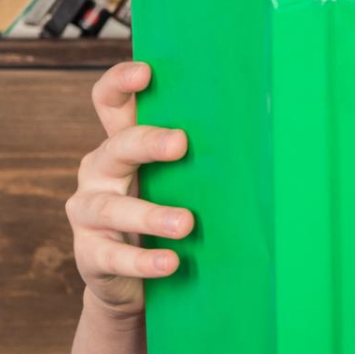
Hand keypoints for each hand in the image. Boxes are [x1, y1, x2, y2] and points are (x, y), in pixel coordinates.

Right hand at [65, 62, 193, 320]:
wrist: (134, 281)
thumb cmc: (166, 214)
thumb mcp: (179, 182)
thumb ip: (199, 159)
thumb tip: (265, 135)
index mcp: (121, 145)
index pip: (109, 103)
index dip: (120, 83)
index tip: (145, 72)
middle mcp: (99, 172)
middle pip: (116, 148)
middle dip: (147, 143)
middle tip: (181, 143)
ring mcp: (89, 213)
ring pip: (112, 208)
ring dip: (151, 215)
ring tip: (186, 224)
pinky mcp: (90, 254)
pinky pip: (114, 256)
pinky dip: (143, 261)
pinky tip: (170, 263)